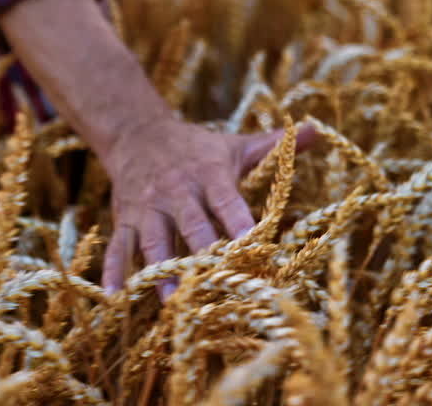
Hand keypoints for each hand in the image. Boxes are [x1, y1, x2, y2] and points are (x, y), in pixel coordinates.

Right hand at [99, 118, 316, 296]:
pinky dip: (115, 270)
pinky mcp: (125, 219)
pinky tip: (118, 296)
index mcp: (208, 174)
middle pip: (192, 225)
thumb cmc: (198, 148)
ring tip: (172, 300)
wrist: (138, 133)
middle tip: (218, 282)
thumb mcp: (235, 144)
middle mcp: (178, 191)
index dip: (239, 220)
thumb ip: (273, 146)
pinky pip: (119, 246)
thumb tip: (316, 130)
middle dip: (204, 253)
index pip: (227, 200)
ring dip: (163, 270)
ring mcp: (149, 207)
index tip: (254, 243)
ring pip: (155, 241)